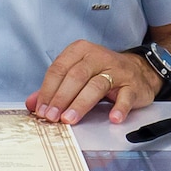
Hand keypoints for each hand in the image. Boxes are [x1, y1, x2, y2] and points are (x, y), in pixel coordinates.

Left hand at [27, 41, 160, 125]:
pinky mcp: (132, 84)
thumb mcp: (77, 75)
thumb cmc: (102, 73)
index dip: (48, 90)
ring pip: (96, 86)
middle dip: (61, 98)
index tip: (41, 109)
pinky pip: (125, 96)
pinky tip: (113, 118)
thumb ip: (54, 88)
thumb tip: (32, 103)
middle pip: (76, 76)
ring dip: (81, 104)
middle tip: (52, 117)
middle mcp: (98, 57)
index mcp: (80, 51)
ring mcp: (117, 70)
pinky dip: (119, 107)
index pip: (59, 69)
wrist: (138, 71)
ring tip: (70, 119)